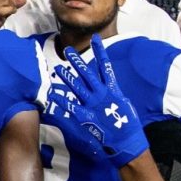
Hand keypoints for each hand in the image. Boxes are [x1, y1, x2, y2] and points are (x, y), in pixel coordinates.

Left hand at [48, 36, 147, 167]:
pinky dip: (62, 100)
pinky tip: (52, 94)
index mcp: (112, 89)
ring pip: (79, 86)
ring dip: (68, 76)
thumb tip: (109, 87)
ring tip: (58, 68)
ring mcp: (94, 104)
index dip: (100, 52)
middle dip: (78, 61)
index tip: (95, 39)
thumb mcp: (122, 104)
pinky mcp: (87, 116)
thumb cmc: (127, 124)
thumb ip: (113, 93)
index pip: (105, 66)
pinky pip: (72, 105)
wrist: (127, 141)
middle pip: (88, 73)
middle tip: (68, 50)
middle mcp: (102, 94)